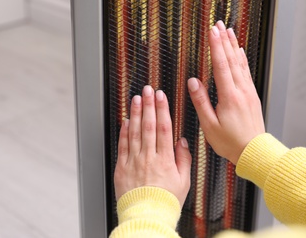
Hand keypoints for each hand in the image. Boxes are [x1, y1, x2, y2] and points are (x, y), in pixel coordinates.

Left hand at [114, 85, 191, 206]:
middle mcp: (148, 157)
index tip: (161, 97)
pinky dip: (123, 131)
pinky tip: (125, 120)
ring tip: (136, 99)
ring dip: (135, 113)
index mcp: (164, 159)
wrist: (147, 215)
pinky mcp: (122, 167)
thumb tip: (182, 142)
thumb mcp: (184, 181)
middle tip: (148, 90)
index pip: (163, 128)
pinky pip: (122, 146)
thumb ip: (184, 159)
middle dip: (148, 105)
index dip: (162, 110)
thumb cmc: (166, 200)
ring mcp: (134, 161)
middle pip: (148, 126)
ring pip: (134, 132)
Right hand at [187, 21, 264, 164]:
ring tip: (229, 31)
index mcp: (229, 97)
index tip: (211, 32)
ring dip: (234, 46)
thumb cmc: (230, 141)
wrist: (254, 151)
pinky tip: (240, 52)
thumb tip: (193, 82)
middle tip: (219, 25)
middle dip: (224, 40)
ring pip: (240, 64)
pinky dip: (242, 59)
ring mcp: (248, 92)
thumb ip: (201, 101)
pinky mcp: (251, 96)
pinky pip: (246, 72)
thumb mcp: (209, 125)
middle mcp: (241, 91)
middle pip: (232, 60)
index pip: (220, 66)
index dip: (215, 47)